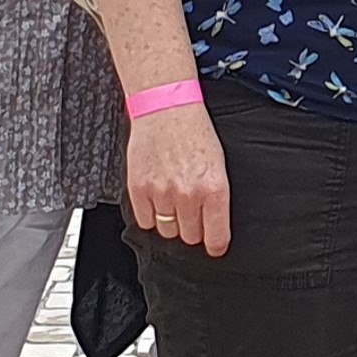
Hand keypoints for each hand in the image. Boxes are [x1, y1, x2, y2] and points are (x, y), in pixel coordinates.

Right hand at [127, 101, 231, 256]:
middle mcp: (188, 194)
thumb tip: (213, 225)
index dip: (216, 246)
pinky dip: (150, 214)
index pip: (216, 236)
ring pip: (168, 231)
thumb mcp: (218, 164)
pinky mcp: (139, 189)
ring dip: (171, 221)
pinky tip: (156, 198)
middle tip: (191, 212)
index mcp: (214, 188)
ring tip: (173, 200)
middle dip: (193, 229)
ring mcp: (161, 193)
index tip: (215, 248)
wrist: (166, 109)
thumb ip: (215, 196)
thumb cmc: (195, 132)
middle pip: (190, 237)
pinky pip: (145, 221)